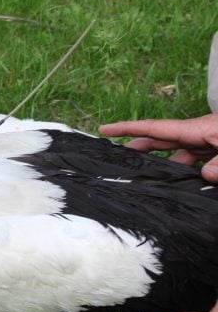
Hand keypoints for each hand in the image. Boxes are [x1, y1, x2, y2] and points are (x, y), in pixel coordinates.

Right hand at [99, 114, 217, 182]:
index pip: (153, 128)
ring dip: (161, 165)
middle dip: (136, 147)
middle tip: (116, 158)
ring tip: (145, 179)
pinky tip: (180, 184)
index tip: (105, 129)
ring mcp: (204, 142)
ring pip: (175, 153)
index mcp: (195, 129)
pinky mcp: (213, 150)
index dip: (127, 128)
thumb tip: (204, 174)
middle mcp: (195, 134)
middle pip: (158, 140)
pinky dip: (183, 171)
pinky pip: (191, 160)